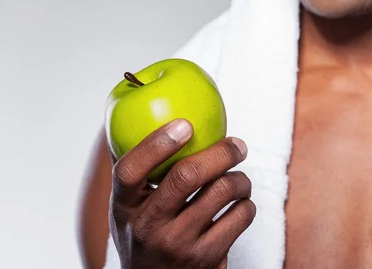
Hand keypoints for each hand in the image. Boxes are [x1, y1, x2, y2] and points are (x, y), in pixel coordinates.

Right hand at [109, 119, 254, 268]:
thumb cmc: (145, 233)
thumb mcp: (128, 208)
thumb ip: (135, 169)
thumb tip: (136, 115)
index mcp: (124, 207)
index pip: (131, 170)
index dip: (157, 143)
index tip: (185, 123)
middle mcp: (148, 226)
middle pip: (187, 175)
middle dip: (220, 151)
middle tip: (237, 144)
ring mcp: (179, 244)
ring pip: (223, 191)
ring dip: (240, 178)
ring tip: (238, 179)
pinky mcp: (208, 258)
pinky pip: (241, 215)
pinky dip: (247, 203)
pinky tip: (239, 205)